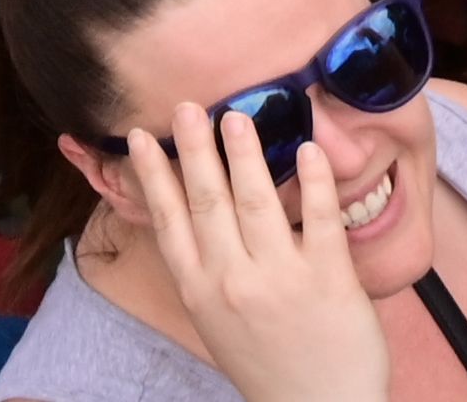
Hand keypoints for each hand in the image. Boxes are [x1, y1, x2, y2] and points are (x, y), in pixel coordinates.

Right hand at [113, 95, 394, 401]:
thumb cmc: (267, 362)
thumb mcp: (217, 320)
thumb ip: (206, 270)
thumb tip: (189, 214)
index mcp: (201, 291)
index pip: (169, 222)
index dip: (152, 176)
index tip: (138, 136)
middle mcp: (233, 282)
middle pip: (207, 202)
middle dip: (193, 150)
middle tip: (186, 105)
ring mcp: (280, 279)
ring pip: (256, 202)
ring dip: (243, 154)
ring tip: (235, 116)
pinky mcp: (328, 279)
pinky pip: (320, 220)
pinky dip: (315, 181)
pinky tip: (310, 148)